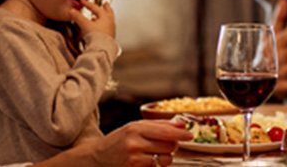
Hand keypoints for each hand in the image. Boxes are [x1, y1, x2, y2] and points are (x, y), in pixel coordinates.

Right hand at [68, 119, 190, 166]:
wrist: (96, 158)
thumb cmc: (118, 141)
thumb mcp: (135, 128)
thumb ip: (159, 125)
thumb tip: (182, 124)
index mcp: (135, 129)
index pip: (165, 131)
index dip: (181, 134)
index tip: (190, 135)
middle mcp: (134, 143)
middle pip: (168, 145)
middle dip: (173, 145)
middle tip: (166, 144)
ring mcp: (134, 159)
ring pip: (164, 159)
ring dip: (166, 157)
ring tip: (156, 154)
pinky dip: (155, 165)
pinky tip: (145, 161)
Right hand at [70, 0, 115, 39]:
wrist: (102, 49)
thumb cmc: (96, 37)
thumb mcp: (85, 25)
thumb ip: (78, 17)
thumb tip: (71, 11)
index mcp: (105, 17)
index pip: (96, 8)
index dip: (88, 4)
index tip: (82, 1)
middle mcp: (110, 22)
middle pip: (108, 12)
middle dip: (106, 7)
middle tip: (106, 3)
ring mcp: (111, 30)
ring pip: (109, 20)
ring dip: (104, 17)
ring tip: (99, 16)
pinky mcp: (110, 37)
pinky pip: (107, 28)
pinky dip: (103, 25)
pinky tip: (98, 28)